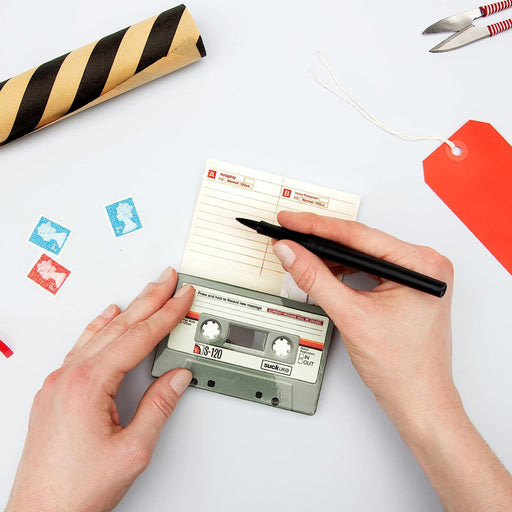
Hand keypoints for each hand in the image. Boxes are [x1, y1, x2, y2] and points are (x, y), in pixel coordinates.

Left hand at [5, 267, 194, 511]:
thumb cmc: (76, 490)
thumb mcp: (133, 449)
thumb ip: (159, 406)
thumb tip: (177, 377)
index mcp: (88, 384)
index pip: (139, 337)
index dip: (166, 314)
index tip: (183, 297)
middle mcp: (70, 376)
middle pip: (120, 326)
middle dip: (150, 299)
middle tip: (169, 279)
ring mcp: (59, 382)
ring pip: (101, 332)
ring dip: (129, 310)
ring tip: (147, 292)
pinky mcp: (56, 391)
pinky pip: (83, 346)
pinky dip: (101, 327)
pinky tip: (108, 317)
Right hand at [272, 211, 459, 426]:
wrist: (418, 399)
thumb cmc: (402, 367)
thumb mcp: (351, 316)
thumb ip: (315, 279)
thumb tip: (292, 252)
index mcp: (420, 264)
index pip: (358, 235)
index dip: (317, 227)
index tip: (291, 221)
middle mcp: (423, 264)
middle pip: (360, 241)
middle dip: (321, 240)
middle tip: (290, 232)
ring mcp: (415, 276)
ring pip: (362, 254)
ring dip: (331, 256)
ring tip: (300, 252)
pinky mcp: (406, 286)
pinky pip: (369, 268)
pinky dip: (344, 269)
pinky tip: (323, 270)